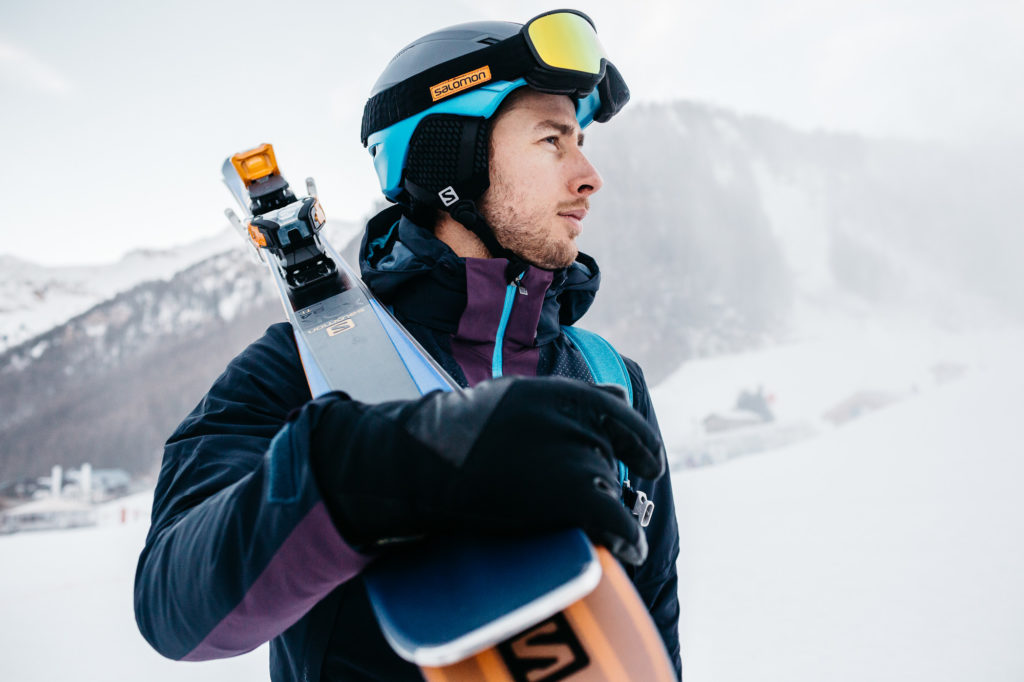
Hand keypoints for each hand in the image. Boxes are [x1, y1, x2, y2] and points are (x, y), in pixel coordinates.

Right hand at [309, 376, 665, 564]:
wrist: (422, 461)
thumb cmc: (463, 432)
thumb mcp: (519, 396)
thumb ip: (574, 396)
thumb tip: (622, 394)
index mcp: (566, 394)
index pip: (623, 416)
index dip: (643, 445)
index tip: (652, 465)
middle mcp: (577, 421)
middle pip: (611, 461)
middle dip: (605, 483)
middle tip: (585, 505)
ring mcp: (575, 456)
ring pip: (610, 491)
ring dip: (608, 512)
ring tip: (594, 529)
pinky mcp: (572, 493)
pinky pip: (617, 520)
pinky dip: (627, 539)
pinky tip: (629, 551)